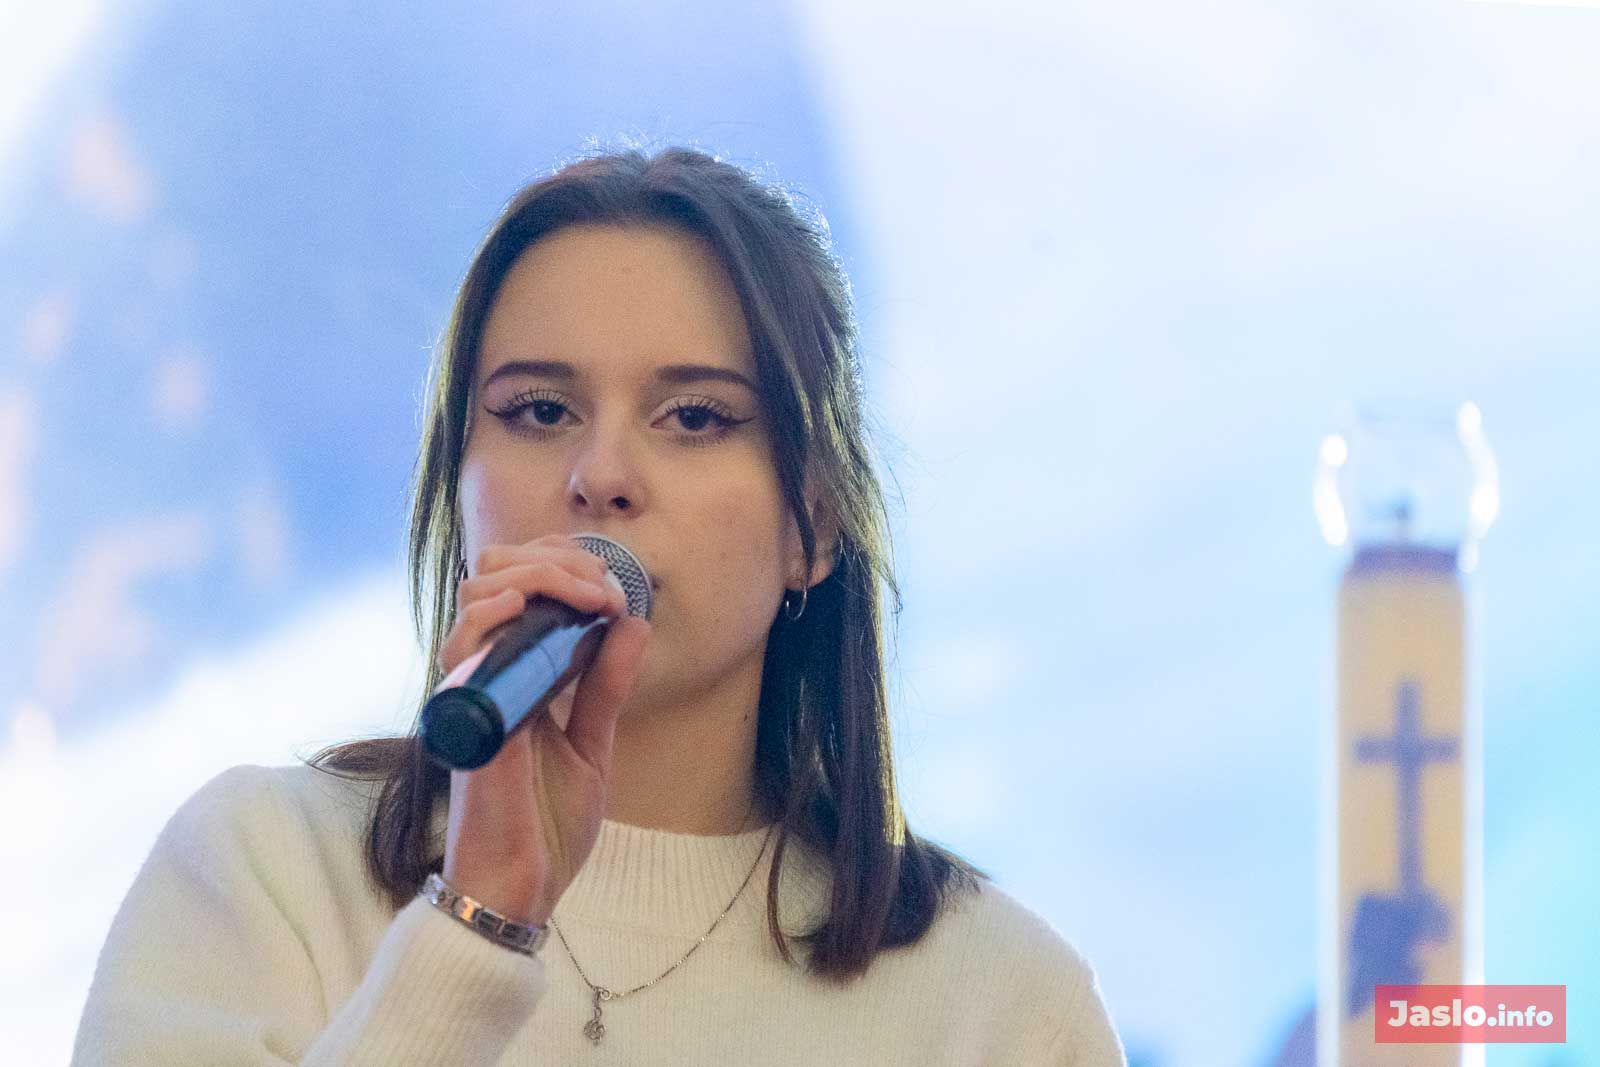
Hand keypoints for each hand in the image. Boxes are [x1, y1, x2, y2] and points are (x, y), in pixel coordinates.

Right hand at [434, 534, 651, 924]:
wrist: (523, 889)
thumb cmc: (546, 826)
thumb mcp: (592, 744)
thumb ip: (606, 686)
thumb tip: (632, 625)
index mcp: (512, 677)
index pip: (519, 587)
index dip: (560, 565)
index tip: (611, 587)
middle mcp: (485, 675)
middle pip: (495, 575)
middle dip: (554, 560)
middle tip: (603, 586)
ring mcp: (472, 693)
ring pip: (478, 597)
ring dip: (537, 577)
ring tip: (586, 595)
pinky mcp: (466, 718)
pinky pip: (461, 650)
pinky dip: (489, 616)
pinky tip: (520, 605)